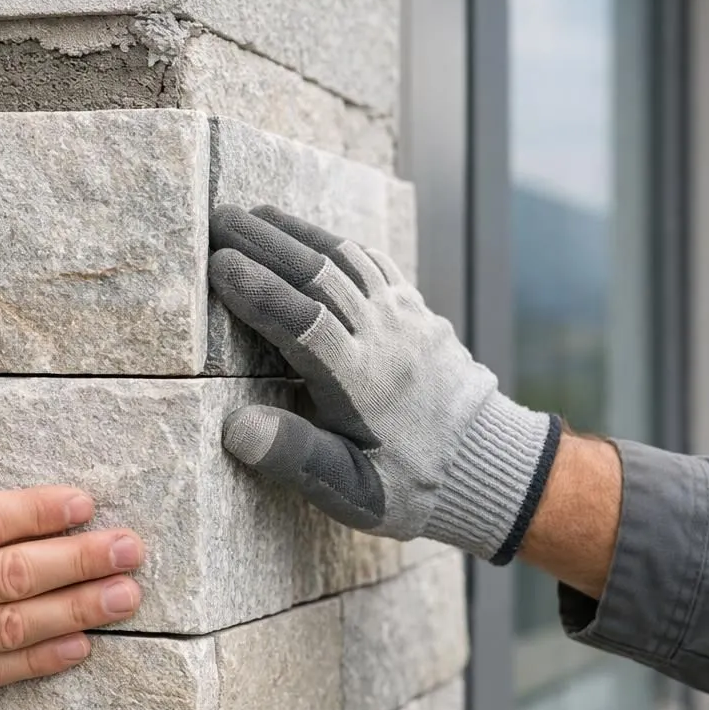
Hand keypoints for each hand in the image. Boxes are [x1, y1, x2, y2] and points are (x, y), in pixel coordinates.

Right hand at [209, 204, 561, 562]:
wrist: (490, 465)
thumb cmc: (413, 485)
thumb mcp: (355, 493)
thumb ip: (297, 458)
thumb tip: (237, 428)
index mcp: (360, 382)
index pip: (302, 320)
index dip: (257, 289)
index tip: (217, 265)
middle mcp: (384, 338)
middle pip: (318, 275)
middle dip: (264, 243)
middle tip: (218, 220)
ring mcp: (404, 317)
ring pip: (346, 259)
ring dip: (296, 232)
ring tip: (254, 216)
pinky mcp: (416, 311)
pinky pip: (373, 264)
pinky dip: (336, 243)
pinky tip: (312, 236)